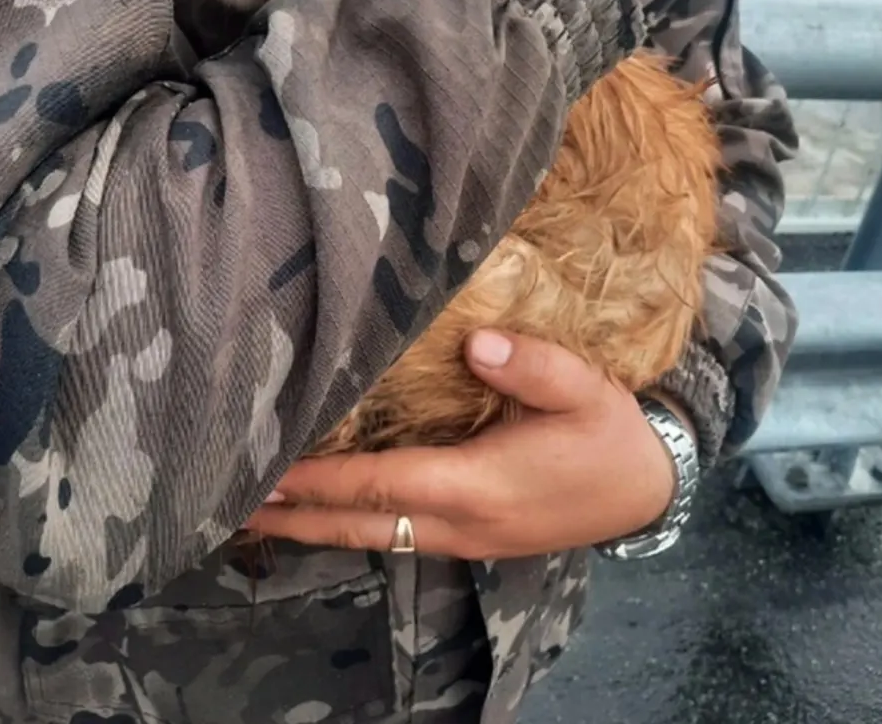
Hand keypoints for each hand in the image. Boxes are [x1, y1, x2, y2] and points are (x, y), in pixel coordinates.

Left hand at [244, 330, 683, 559]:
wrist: (650, 489)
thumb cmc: (611, 435)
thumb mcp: (584, 390)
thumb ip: (531, 365)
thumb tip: (477, 343)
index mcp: (475, 486)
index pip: (379, 483)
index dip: (319, 479)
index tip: (266, 473)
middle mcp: (459, 522)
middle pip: (358, 524)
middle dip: (294, 518)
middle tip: (231, 506)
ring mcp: (463, 538)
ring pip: (373, 535)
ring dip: (315, 525)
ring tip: (259, 512)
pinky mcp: (469, 538)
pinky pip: (396, 535)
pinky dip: (351, 523)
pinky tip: (324, 511)